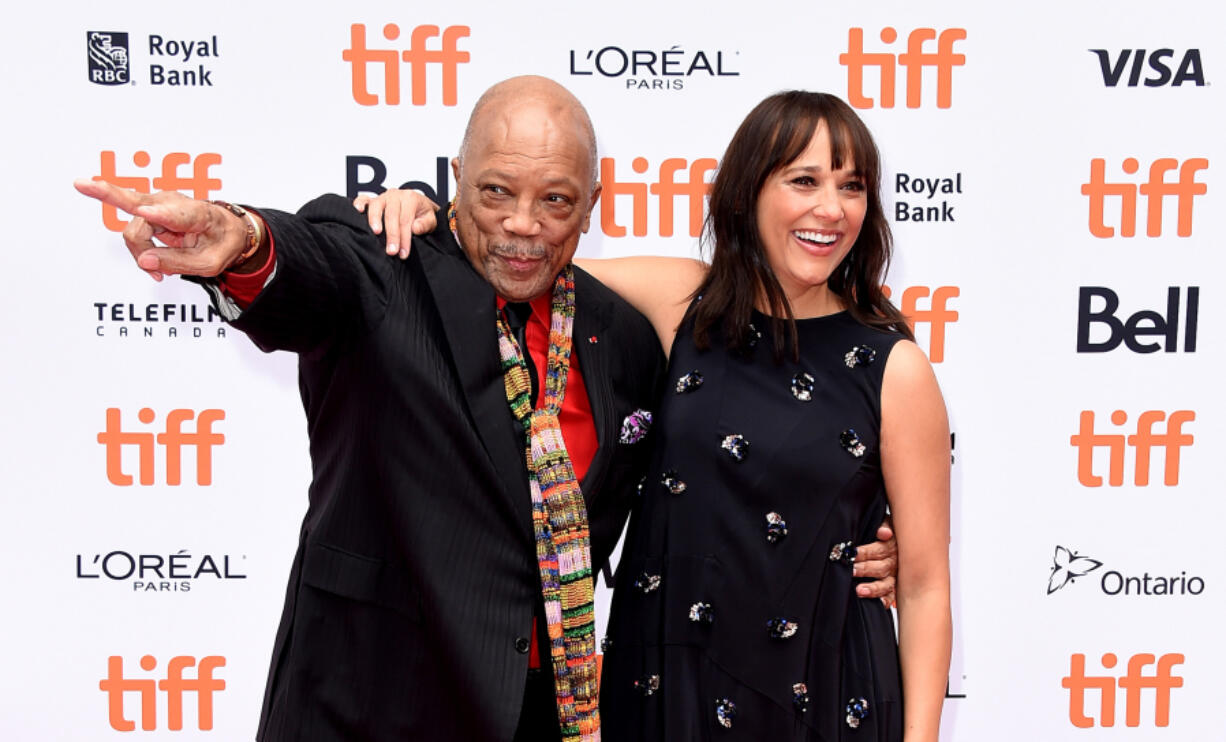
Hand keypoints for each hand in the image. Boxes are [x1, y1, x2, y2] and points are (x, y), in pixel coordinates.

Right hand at [74, 178, 251, 280]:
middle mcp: (174, 204)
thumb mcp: (210, 264)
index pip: (178, 216)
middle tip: (80, 183)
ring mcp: (157, 204)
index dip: (160, 216)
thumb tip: (144, 260)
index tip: (146, 212)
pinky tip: (155, 264)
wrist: (226, 230)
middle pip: (139, 212)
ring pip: (134, 233)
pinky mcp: (147, 211)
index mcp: (200, 215)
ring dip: (143, 255)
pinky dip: (141, 253)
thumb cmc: (222, 243)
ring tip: (162, 272)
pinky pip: (134, 236)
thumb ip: (179, 263)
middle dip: (109, 196)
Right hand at [353, 189, 439, 258]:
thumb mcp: (431, 220)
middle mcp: (395, 195)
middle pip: (391, 215)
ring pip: (376, 206)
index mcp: (410, 198)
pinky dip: (359, 204)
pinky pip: (363, 199)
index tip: (403, 253)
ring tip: (376, 233)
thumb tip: (415, 228)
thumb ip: (426, 224)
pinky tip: (358, 211)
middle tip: (391, 251)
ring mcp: (382, 197)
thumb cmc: (423, 215)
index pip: (405, 220)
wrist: (419, 206)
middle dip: (391, 235)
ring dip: (375, 221)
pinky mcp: (372, 200)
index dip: (404, 238)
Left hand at [854, 515, 897, 608]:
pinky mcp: (895, 588)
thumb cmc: (886, 531)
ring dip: (873, 588)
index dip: (865, 552)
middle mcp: (894, 562)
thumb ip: (883, 525)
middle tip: (852, 570)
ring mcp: (895, 576)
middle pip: (881, 567)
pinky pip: (891, 597)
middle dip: (865, 569)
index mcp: (891, 545)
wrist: (904, 540)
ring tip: (860, 590)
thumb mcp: (886, 522)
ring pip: (886, 584)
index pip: (878, 550)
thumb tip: (883, 532)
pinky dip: (884, 601)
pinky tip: (877, 604)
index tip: (853, 553)